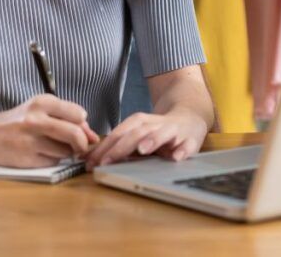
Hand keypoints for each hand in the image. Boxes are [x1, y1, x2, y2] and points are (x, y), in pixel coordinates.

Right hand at [0, 94, 99, 167]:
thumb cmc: (18, 121)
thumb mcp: (39, 111)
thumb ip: (66, 119)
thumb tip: (94, 137)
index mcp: (42, 102)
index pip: (78, 114)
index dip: (84, 125)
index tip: (79, 129)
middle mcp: (36, 119)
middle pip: (75, 134)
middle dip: (82, 143)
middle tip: (78, 146)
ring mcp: (30, 140)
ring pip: (66, 151)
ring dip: (66, 153)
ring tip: (52, 147)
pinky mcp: (26, 159)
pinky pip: (53, 162)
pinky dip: (53, 160)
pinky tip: (40, 154)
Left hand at [84, 110, 207, 170]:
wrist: (190, 117)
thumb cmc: (158, 131)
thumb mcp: (137, 134)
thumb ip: (117, 145)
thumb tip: (89, 158)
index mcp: (139, 122)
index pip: (118, 133)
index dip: (104, 147)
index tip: (90, 162)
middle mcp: (155, 124)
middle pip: (136, 133)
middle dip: (121, 148)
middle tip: (106, 161)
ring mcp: (174, 131)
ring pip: (162, 133)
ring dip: (152, 140)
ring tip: (143, 150)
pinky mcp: (191, 140)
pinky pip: (188, 145)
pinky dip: (183, 150)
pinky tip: (177, 158)